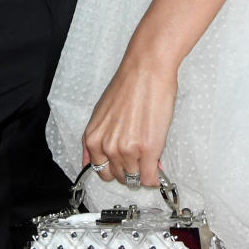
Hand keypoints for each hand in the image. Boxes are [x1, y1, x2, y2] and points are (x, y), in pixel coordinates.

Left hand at [83, 48, 177, 187]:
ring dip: (143, 170)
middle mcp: (108, 147)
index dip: (114, 168)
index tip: (122, 164)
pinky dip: (154, 176)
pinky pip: (150, 178)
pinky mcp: (149, 150)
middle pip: (118, 177)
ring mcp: (128, 150)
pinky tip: (157, 165)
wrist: (147, 70)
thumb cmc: (127, 85)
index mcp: (93, 138)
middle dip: (129, 170)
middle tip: (138, 156)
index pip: (101, 171)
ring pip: (135, 178)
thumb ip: (96, 139)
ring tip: (148, 153)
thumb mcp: (100, 113)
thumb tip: (91, 161)